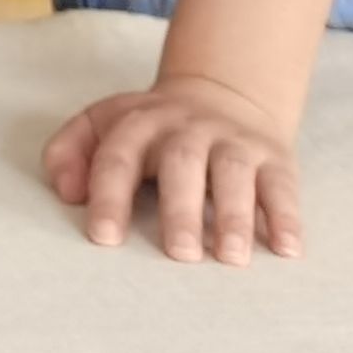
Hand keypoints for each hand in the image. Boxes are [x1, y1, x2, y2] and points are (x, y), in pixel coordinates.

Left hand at [44, 72, 303, 263]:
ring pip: (234, 174)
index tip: (104, 238)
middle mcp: (187, 129)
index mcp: (138, 123)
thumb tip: (66, 191)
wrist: (222, 94)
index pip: (117, 158)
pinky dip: (286, 217)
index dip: (108, 196)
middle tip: (179, 254)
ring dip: (234, 216)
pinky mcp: (274, 158)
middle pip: (181, 164)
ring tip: (230, 257)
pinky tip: (287, 249)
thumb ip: (69, 151)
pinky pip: (282, 186)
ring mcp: (233, 141)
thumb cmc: (150, 129)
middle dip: (180, 210)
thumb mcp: (102, 124)